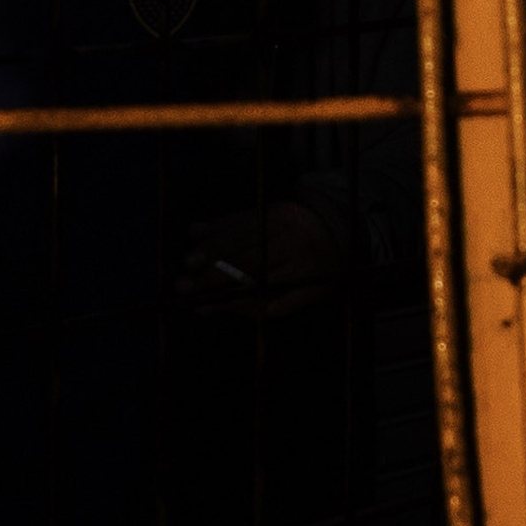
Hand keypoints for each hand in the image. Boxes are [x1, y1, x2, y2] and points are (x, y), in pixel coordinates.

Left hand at [176, 200, 342, 316]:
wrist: (344, 238)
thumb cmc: (295, 224)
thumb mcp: (265, 215)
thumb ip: (229, 224)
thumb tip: (192, 232)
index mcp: (284, 218)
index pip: (243, 235)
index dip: (215, 249)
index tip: (188, 260)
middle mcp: (297, 244)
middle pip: (249, 264)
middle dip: (213, 277)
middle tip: (182, 286)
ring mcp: (307, 271)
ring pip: (261, 288)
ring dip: (226, 299)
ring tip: (198, 304)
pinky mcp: (314, 292)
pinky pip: (278, 306)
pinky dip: (249, 309)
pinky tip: (225, 310)